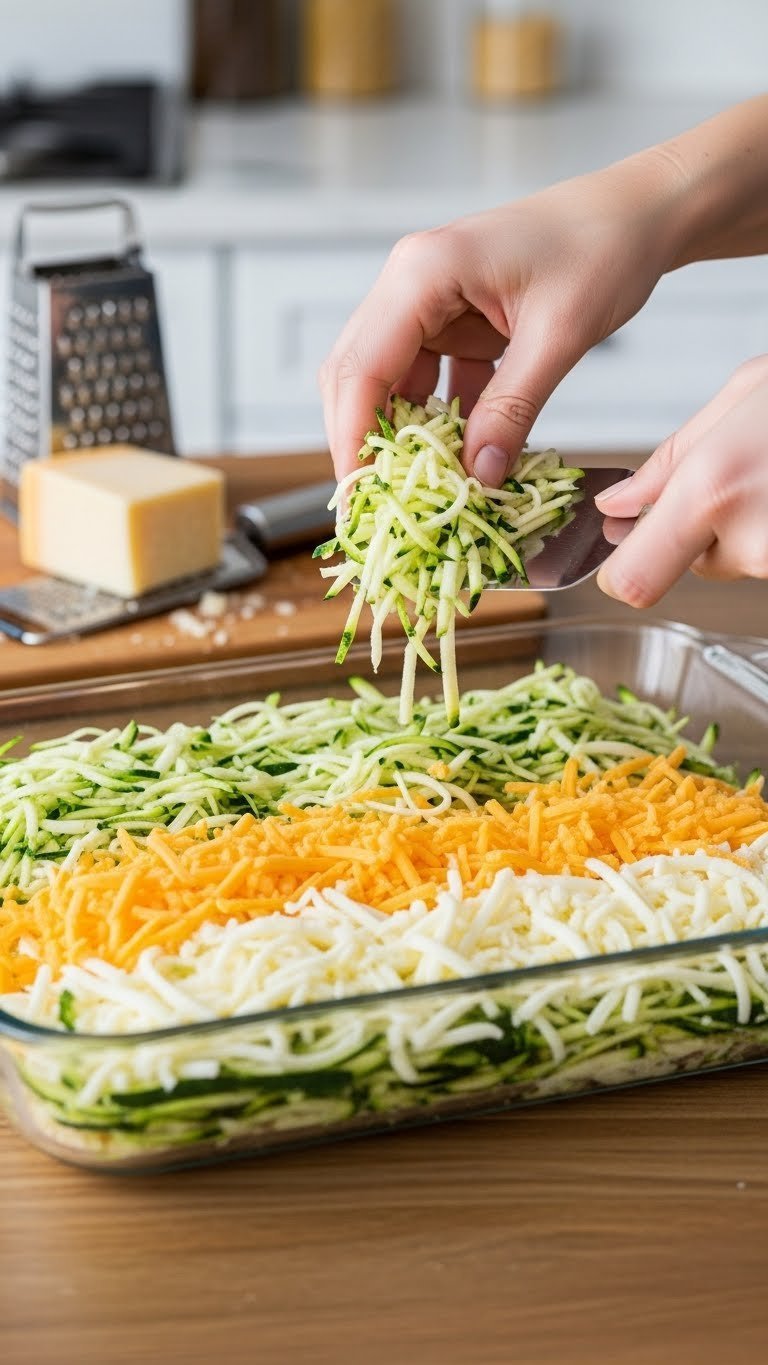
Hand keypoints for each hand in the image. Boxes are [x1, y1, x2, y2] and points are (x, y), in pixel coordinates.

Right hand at [320, 152, 685, 482]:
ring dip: (402, 432)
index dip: (354, 437)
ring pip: (389, 380)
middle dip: (364, 439)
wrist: (639, 211)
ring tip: (417, 488)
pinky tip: (457, 456)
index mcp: (423, 273)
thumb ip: (514, 408)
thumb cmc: (605, 248)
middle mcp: (411, 282)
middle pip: (357, 374)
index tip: (360, 494)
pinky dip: (438, 419)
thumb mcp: (560, 336)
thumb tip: (479, 476)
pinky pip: (428, 378)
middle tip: (376, 503)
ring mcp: (429, 300)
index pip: (361, 368)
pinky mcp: (453, 318)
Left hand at [595, 356, 767, 604]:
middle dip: (700, 533)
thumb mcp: (744, 394)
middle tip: (742, 477)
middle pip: (690, 566)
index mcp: (713, 488)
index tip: (628, 551)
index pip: (634, 581)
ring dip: (748, 526)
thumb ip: (670, 459)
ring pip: (738, 561)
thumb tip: (618, 506)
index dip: (623, 573)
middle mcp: (749, 537)